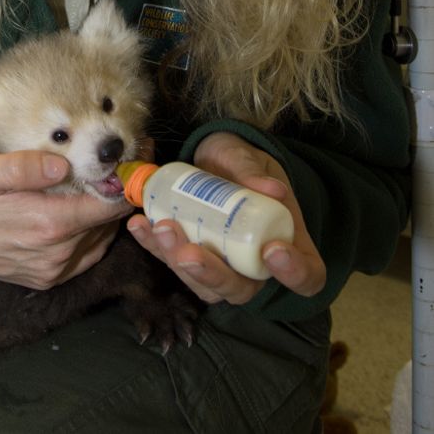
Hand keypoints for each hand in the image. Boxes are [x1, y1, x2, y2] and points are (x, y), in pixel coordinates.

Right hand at [0, 150, 131, 289]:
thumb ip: (23, 167)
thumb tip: (60, 164)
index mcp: (46, 224)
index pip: (108, 204)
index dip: (127, 178)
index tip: (139, 151)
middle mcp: (55, 254)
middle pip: (109, 222)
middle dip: (121, 190)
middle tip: (128, 157)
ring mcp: (50, 271)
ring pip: (100, 240)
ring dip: (108, 212)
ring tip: (108, 179)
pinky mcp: (43, 278)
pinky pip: (84, 256)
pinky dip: (92, 233)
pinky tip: (83, 208)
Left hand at [127, 132, 325, 304]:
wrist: (217, 160)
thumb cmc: (244, 164)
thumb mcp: (250, 159)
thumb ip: (254, 171)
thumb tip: (273, 189)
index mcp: (291, 245)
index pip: (307, 276)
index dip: (294, 273)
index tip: (272, 249)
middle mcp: (256, 266)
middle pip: (242, 289)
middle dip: (212, 274)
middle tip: (189, 251)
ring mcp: (223, 267)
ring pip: (203, 285)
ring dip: (177, 263)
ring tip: (160, 229)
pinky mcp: (192, 258)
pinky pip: (174, 262)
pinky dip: (154, 246)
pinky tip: (140, 225)